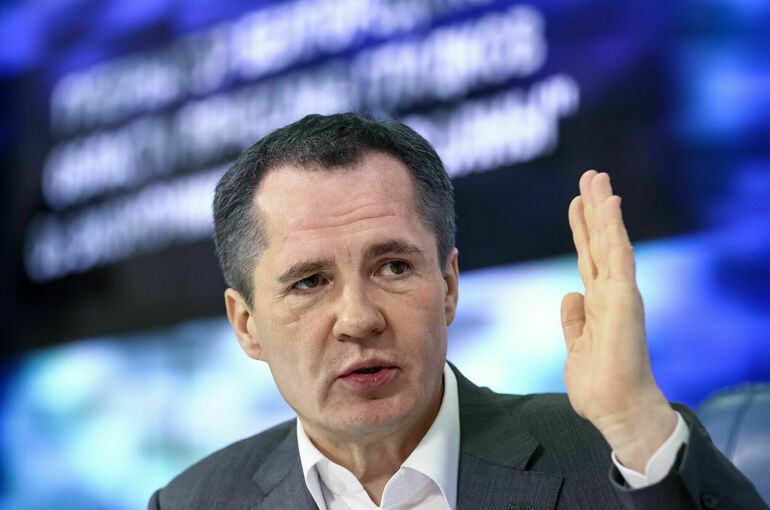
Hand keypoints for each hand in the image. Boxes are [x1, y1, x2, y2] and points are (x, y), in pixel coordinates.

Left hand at [561, 170, 676, 471]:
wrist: (617, 410)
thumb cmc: (599, 385)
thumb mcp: (575, 346)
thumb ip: (574, 319)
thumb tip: (570, 295)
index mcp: (598, 303)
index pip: (589, 257)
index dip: (583, 229)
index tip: (577, 203)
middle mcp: (610, 292)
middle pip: (598, 241)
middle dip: (593, 208)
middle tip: (590, 176)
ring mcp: (619, 293)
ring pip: (609, 240)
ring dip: (602, 208)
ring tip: (597, 177)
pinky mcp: (625, 297)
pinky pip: (618, 255)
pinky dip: (613, 227)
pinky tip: (609, 202)